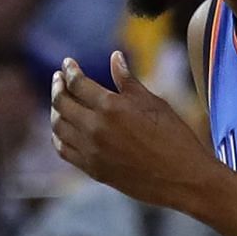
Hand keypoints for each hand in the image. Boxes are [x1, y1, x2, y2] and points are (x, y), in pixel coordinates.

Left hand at [49, 53, 219, 208]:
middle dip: (58, 86)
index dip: (69, 70)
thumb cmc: (174, 137)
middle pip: (62, 103)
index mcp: (111, 107)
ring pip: (58, 126)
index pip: (78, 83)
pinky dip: (58, 136)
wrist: (181, 178)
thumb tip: (114, 57)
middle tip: (58, 78)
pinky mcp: (92, 169)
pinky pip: (64, 150)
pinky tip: (63, 129)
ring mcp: (91, 151)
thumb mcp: (153, 103)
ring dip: (55, 110)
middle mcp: (95, 128)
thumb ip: (128, 81)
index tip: (67, 64)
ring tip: (59, 102)